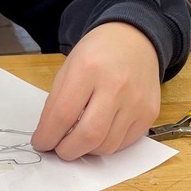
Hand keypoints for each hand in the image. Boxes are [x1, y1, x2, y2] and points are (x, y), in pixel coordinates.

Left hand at [31, 22, 160, 159]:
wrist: (133, 40)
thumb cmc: (96, 54)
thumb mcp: (68, 68)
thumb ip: (57, 101)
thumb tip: (48, 135)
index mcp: (88, 69)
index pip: (63, 114)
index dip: (48, 135)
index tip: (41, 143)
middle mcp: (115, 86)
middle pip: (88, 135)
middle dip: (67, 150)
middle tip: (58, 149)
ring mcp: (136, 101)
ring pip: (107, 145)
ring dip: (86, 151)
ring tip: (77, 141)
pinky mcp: (150, 113)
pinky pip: (124, 143)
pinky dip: (106, 146)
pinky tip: (98, 135)